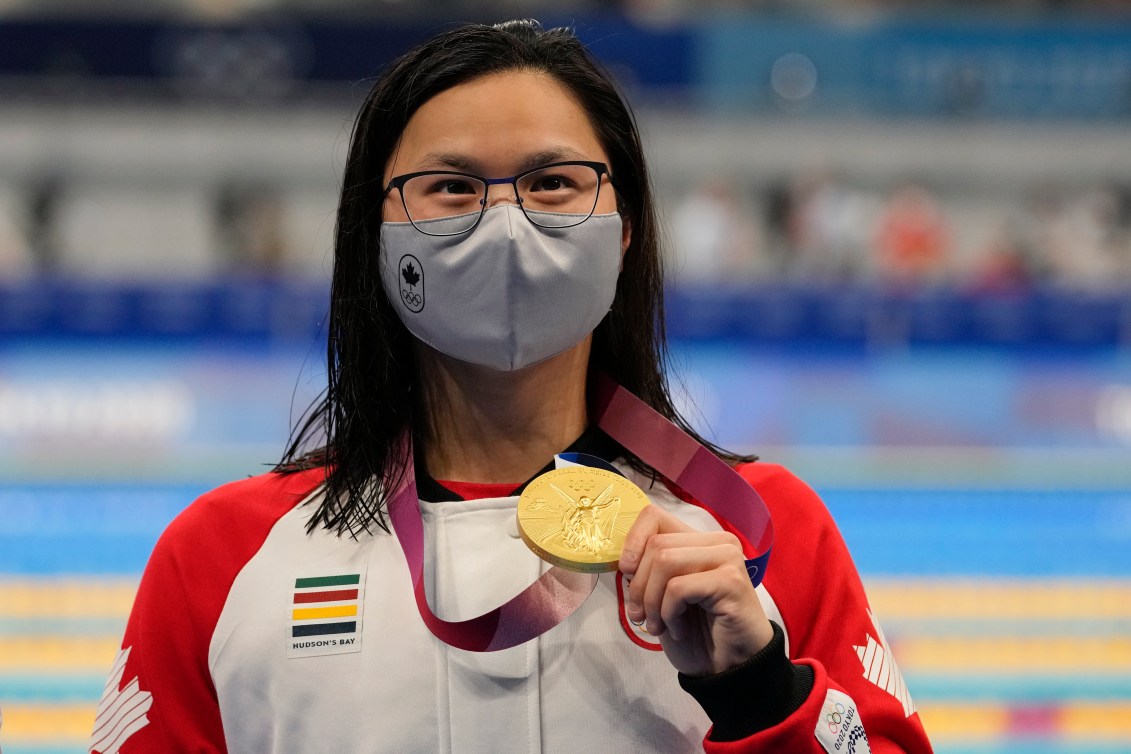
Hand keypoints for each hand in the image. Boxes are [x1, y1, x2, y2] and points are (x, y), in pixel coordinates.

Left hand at [619, 505, 773, 676]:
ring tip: (658, 626)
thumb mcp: (662, 595)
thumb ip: (648, 570)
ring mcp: (727, 558)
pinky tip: (679, 630)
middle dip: (638, 585)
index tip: (625, 573)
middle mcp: (717, 542)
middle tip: (640, 616)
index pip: (653, 516)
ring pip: (665, 561)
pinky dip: (669, 613)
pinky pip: (679, 587)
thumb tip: (623, 561)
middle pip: (656, 544)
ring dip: (652, 602)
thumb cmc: (696, 631)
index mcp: (698, 540)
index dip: (631, 541)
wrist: (729, 667)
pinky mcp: (731, 581)